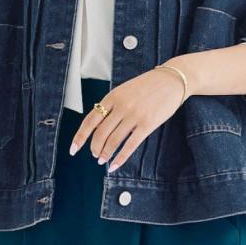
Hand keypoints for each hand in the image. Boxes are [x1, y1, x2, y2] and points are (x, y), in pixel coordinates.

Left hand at [68, 66, 185, 171]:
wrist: (172, 80)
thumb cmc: (149, 85)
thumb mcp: (125, 90)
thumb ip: (112, 105)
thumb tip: (99, 125)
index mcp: (112, 96)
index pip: (90, 120)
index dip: (80, 137)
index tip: (73, 149)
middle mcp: (121, 106)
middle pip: (100, 133)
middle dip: (94, 148)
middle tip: (95, 155)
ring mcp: (134, 116)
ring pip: (113, 141)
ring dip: (106, 154)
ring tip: (104, 161)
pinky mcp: (147, 124)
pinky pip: (130, 145)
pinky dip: (120, 158)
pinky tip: (115, 165)